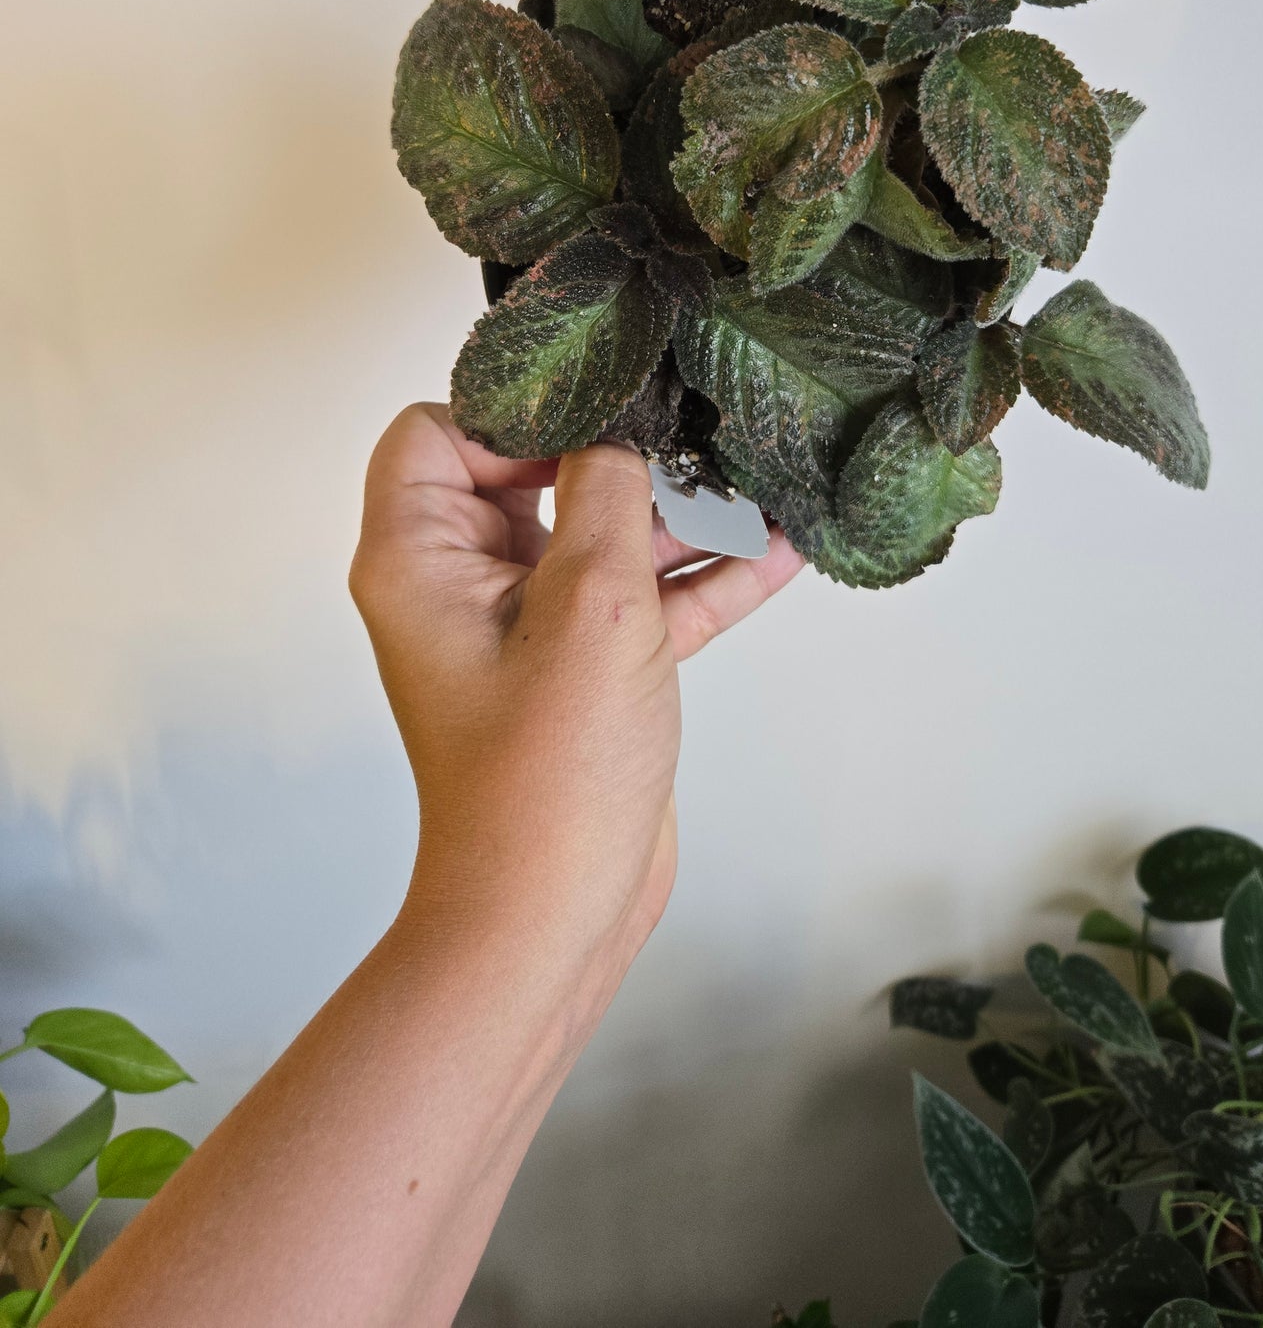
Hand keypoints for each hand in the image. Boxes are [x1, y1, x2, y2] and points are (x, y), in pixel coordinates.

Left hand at [349, 405, 803, 969]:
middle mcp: (462, 587)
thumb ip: (607, 495)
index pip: (436, 434)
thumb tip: (619, 430)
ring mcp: (527, 631)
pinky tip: (776, 552)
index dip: (510, 415)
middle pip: (527, 475)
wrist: (555, 914)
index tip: (593, 414)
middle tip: (685, 430)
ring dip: (674, 516)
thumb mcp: (591, 604)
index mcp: (420, 560)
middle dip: (613, 454)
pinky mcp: (585, 671)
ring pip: (598, 537)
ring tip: (751, 479)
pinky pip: (641, 598)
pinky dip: (699, 578)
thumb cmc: (545, 778)